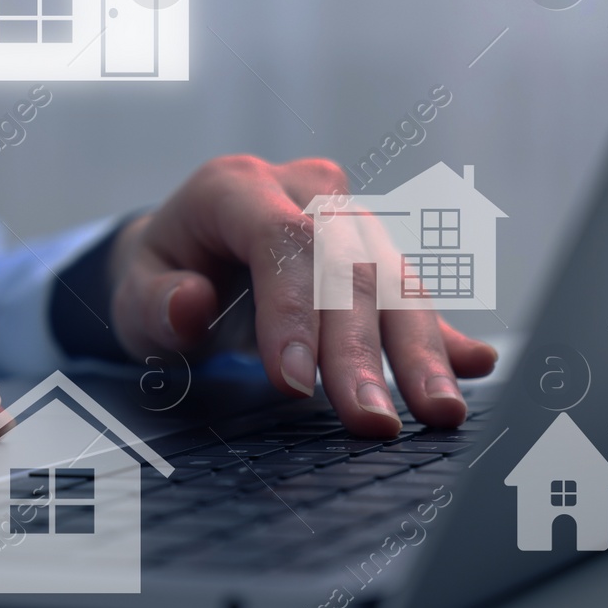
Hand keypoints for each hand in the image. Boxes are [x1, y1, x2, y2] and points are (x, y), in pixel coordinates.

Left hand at [106, 156, 496, 436]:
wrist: (185, 248)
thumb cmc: (160, 270)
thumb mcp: (132, 287)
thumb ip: (153, 301)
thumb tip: (188, 305)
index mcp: (235, 187)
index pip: (280, 238)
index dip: (293, 309)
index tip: (295, 382)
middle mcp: (302, 191)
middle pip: (345, 263)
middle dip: (361, 349)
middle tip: (372, 420)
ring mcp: (346, 218)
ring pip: (391, 278)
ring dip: (418, 350)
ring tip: (437, 411)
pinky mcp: (373, 254)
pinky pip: (411, 292)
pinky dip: (442, 334)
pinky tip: (476, 363)